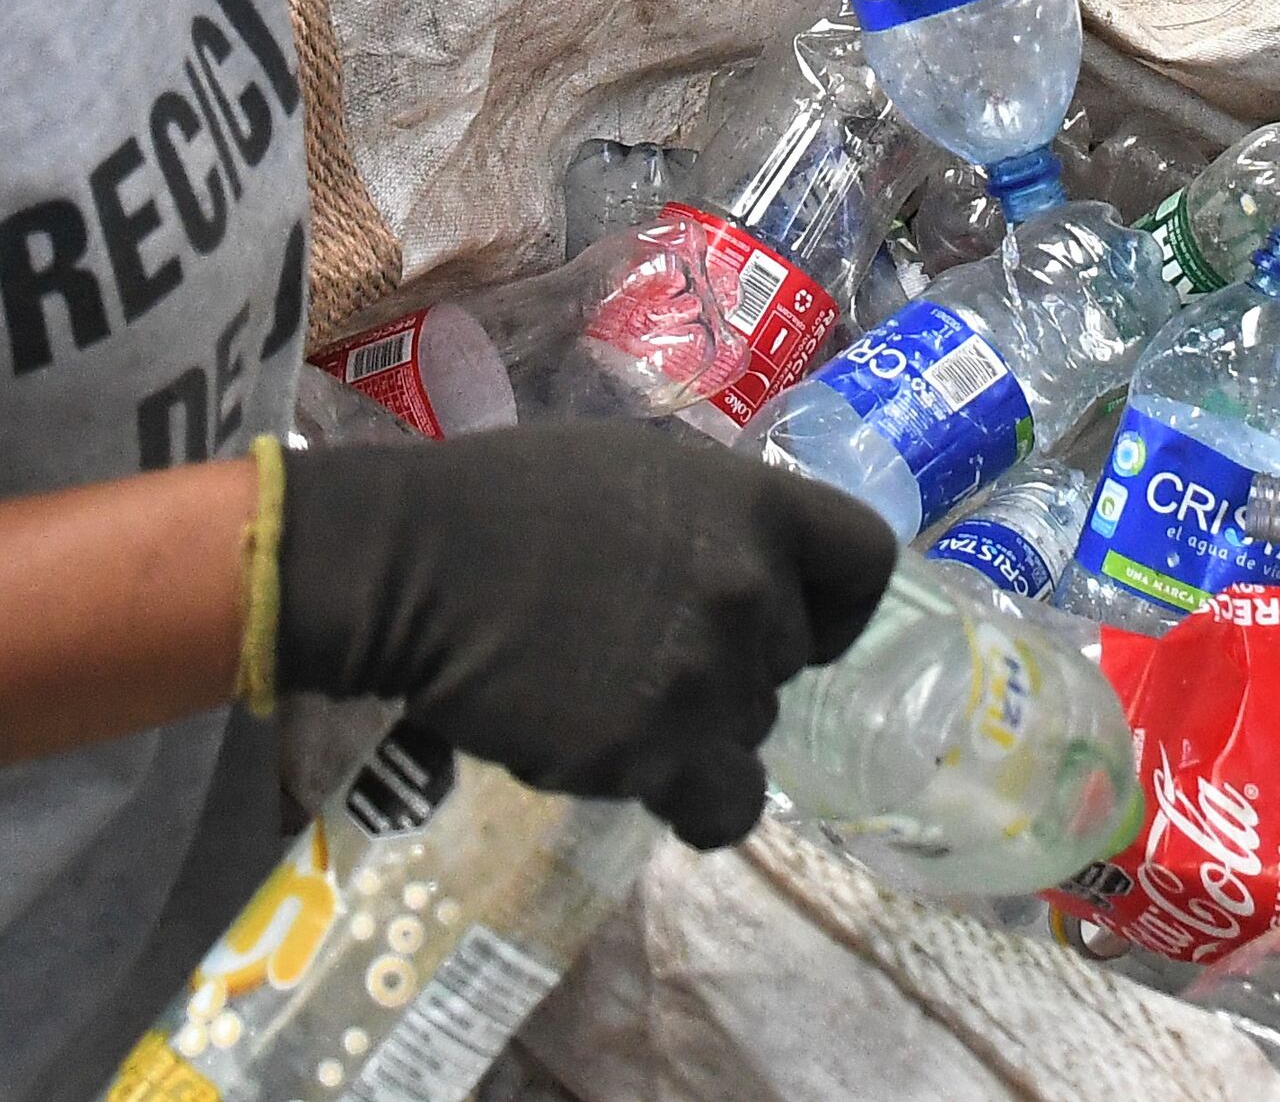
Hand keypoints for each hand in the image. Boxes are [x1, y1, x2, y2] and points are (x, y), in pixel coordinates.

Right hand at [272, 425, 892, 846]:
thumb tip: (752, 570)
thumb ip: (712, 523)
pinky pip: (724, 806)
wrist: (414, 567)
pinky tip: (636, 769)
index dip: (833, 602)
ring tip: (609, 697)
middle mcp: (751, 591)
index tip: (791, 618)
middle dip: (733, 664)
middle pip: (791, 659)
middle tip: (645, 652)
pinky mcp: (656, 754)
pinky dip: (693, 798)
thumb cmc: (508, 501)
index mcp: (754, 507)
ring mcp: (707, 678)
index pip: (864, 563)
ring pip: (752, 732)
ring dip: (698, 728)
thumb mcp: (638, 473)